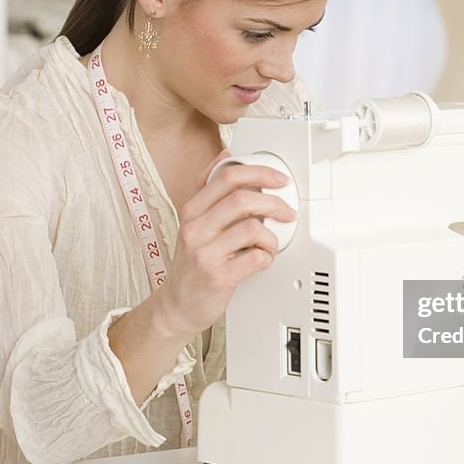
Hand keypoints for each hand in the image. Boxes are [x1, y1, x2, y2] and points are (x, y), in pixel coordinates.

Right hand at [157, 150, 296, 335]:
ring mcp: (205, 252)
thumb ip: (210, 192)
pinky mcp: (218, 276)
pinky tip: (262, 259)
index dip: (259, 172)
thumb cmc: (192, 264)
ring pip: (252, 228)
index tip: (278, 179)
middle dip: (273, 203)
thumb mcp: (194, 222)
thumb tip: (225, 157)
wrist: (177, 305)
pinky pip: (256, 258)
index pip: (226, 177)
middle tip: (286, 212)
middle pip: (242, 199)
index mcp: (191, 210)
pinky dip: (267, 257)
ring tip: (269, 244)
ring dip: (271, 236)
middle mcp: (195, 228)